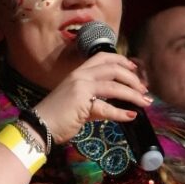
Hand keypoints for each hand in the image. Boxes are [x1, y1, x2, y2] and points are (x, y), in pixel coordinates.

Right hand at [32, 53, 150, 144]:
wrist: (39, 126)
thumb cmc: (56, 116)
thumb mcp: (77, 103)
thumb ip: (94, 101)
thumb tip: (115, 106)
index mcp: (78, 73)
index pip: (103, 57)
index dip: (121, 60)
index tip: (134, 68)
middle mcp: (80, 76)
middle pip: (114, 69)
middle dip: (133, 78)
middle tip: (144, 90)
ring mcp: (81, 88)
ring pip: (115, 86)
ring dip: (133, 94)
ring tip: (145, 102)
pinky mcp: (83, 103)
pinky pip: (107, 107)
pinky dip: (121, 112)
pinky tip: (131, 116)